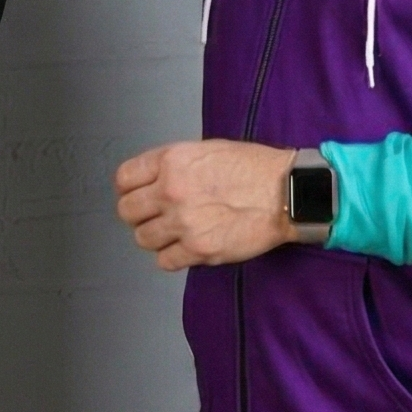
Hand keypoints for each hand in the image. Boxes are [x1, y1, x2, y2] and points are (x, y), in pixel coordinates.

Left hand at [114, 141, 295, 271]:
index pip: (124, 178)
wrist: (286, 192)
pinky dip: (173, 257)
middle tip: (155, 216)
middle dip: (139, 214)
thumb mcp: (208, 150)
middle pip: (127, 211)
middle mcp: (171, 191)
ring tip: (174, 233)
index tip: (137, 195)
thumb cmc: (255, 168)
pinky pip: (165, 261)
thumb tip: (154, 180)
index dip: (129, 188)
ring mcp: (183, 223)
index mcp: (172, 161)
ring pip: (143, 238)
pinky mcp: (198, 250)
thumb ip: (176, 165)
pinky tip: (187, 248)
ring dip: (156, 237)